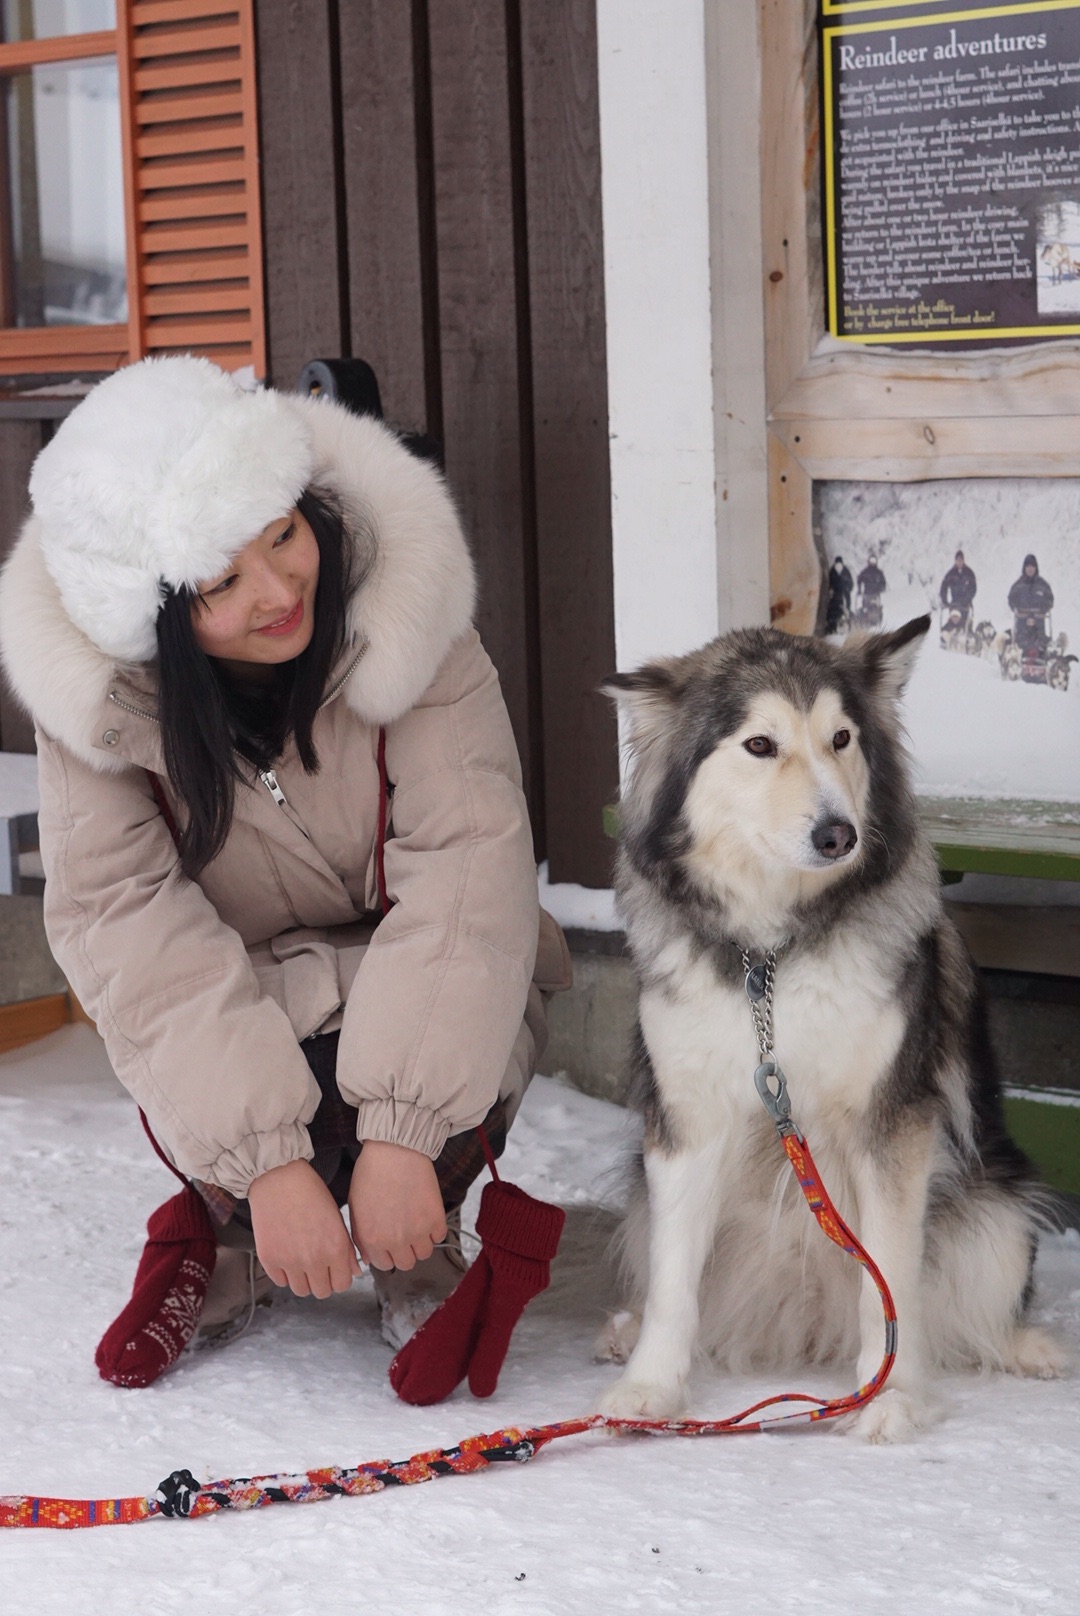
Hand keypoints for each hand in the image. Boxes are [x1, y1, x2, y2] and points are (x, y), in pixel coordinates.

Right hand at [247, 1158, 361, 1297]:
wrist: (278, 1177)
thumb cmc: (311, 1192)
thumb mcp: (337, 1217)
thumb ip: (347, 1249)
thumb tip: (353, 1272)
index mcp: (336, 1248)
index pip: (342, 1284)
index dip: (339, 1278)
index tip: (334, 1270)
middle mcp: (314, 1260)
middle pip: (322, 1292)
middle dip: (322, 1281)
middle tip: (318, 1266)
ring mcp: (290, 1262)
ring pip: (301, 1291)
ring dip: (303, 1279)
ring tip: (301, 1261)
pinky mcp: (269, 1259)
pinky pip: (280, 1282)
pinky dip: (284, 1273)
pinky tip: (286, 1254)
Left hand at [348, 1141, 446, 1270]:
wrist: (395, 1150)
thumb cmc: (371, 1174)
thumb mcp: (355, 1207)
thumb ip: (361, 1236)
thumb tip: (369, 1255)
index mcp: (372, 1239)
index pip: (383, 1264)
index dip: (386, 1253)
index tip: (388, 1242)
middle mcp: (395, 1240)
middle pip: (406, 1263)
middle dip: (404, 1250)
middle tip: (403, 1233)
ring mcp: (418, 1231)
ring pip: (424, 1253)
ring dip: (420, 1242)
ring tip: (416, 1223)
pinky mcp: (436, 1218)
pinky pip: (439, 1236)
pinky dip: (434, 1229)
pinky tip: (426, 1214)